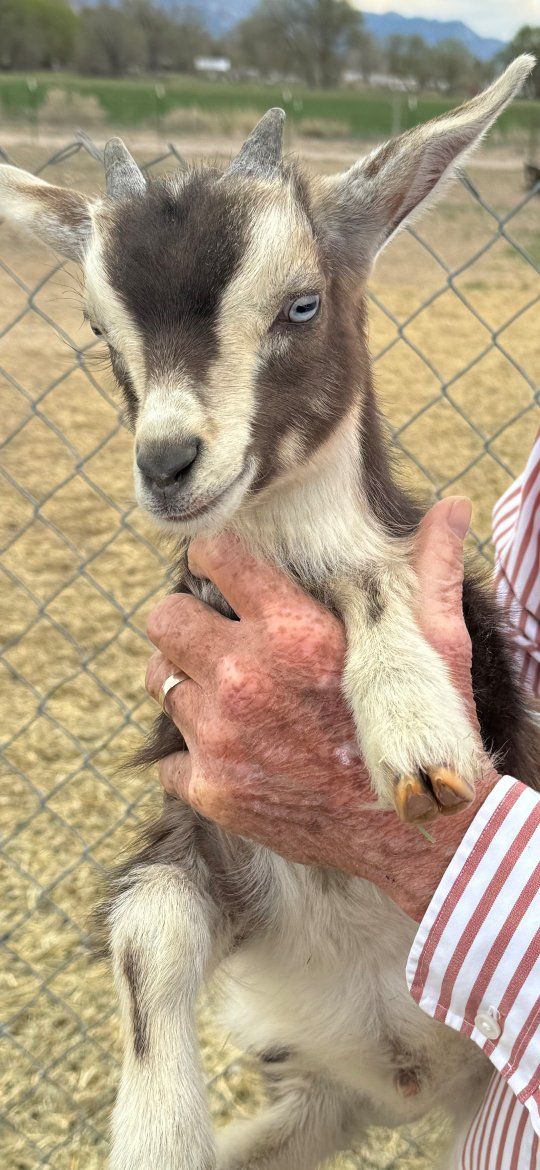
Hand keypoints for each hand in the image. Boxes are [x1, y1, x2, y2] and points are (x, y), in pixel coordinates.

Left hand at [145, 497, 498, 921]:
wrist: (418, 832)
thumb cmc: (428, 732)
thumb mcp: (439, 644)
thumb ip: (432, 570)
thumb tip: (452, 507)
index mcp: (293, 632)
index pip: (215, 558)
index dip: (212, 557)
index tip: (219, 568)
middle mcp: (244, 677)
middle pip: (163, 618)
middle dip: (183, 620)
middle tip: (211, 635)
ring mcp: (220, 737)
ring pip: (156, 680)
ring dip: (184, 682)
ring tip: (222, 694)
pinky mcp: (210, 789)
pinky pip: (168, 758)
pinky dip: (191, 757)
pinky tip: (232, 755)